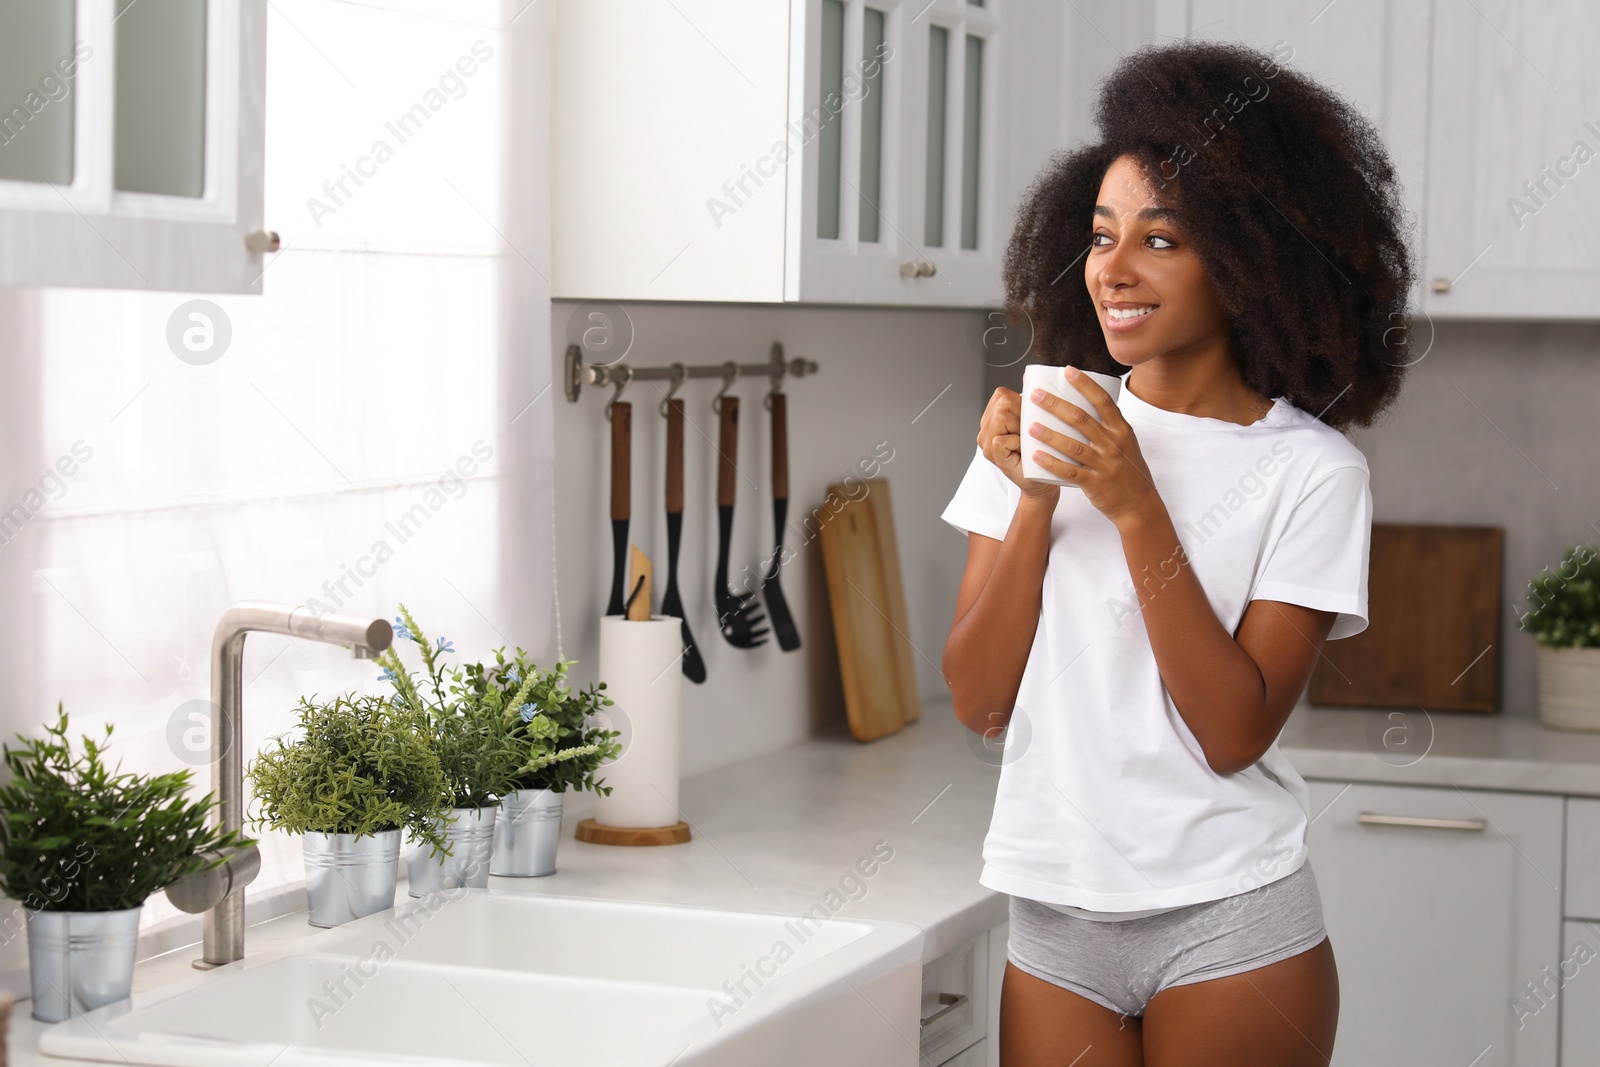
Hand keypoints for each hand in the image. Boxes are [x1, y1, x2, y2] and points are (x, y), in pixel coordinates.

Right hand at [978, 387, 1059, 500]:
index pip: (1002, 394)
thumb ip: (1028, 403)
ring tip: (1024, 443)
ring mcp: (986, 442)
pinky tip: (1021, 452)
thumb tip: (1030, 378)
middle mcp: (986, 428)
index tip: (1028, 421)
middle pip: (1002, 403)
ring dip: (1019, 430)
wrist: (1041, 482)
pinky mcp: (992, 455)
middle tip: (1027, 435)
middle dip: (1020, 416)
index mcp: (994, 416)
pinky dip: (1016, 444)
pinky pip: (1001, 438)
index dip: (1020, 405)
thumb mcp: (1035, 422)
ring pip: (1000, 417)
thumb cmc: (1041, 453)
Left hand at [1027, 367, 1158, 526]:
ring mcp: (1104, 464)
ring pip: (1073, 446)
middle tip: (1035, 396)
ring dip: (1049, 435)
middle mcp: (1113, 444)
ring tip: (1030, 426)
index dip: (1085, 384)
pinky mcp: (1094, 483)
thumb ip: (1109, 426)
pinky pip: (1070, 472)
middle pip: (1081, 419)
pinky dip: (1052, 463)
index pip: (1102, 401)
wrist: (1139, 504)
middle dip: (1055, 405)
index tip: (1068, 371)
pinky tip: (1036, 456)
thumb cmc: (1128, 470)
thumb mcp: (1126, 443)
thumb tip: (1086, 404)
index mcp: (1121, 430)